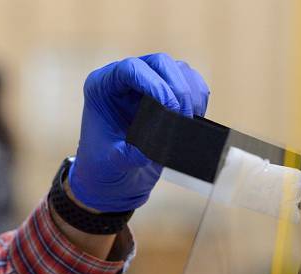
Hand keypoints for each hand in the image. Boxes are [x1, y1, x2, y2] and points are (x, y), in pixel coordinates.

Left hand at [68, 53, 210, 212]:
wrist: (111, 183)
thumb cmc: (104, 169)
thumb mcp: (113, 162)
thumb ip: (134, 150)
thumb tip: (164, 138)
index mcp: (102, 88)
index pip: (131, 69)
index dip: (154, 84)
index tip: (170, 109)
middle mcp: (124, 81)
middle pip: (159, 63)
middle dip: (178, 87)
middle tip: (185, 116)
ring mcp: (147, 85)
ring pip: (178, 70)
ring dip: (191, 92)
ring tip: (191, 119)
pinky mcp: (167, 96)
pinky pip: (190, 83)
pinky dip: (198, 97)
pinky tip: (196, 117)